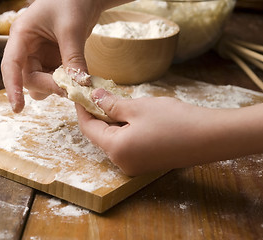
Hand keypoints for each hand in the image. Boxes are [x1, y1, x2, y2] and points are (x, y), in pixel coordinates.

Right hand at [1, 0, 103, 112]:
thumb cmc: (71, 1)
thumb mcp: (71, 29)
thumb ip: (73, 58)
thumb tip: (79, 86)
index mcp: (22, 35)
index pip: (10, 65)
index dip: (12, 87)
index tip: (18, 108)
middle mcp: (27, 49)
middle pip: (28, 78)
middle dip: (48, 86)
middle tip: (71, 90)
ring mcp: (40, 56)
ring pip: (41, 83)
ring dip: (56, 88)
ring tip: (75, 83)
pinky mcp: (53, 61)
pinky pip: (55, 79)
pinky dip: (66, 84)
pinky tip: (79, 81)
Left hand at [76, 88, 262, 175]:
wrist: (211, 137)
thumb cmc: (174, 121)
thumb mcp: (137, 107)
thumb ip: (111, 104)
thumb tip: (94, 97)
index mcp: (116, 149)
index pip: (88, 128)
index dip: (82, 110)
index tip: (78, 93)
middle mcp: (122, 163)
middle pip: (100, 136)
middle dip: (97, 115)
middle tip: (97, 94)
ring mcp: (135, 166)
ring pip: (114, 140)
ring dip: (111, 121)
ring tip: (114, 101)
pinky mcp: (147, 163)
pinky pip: (127, 145)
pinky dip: (124, 130)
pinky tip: (130, 115)